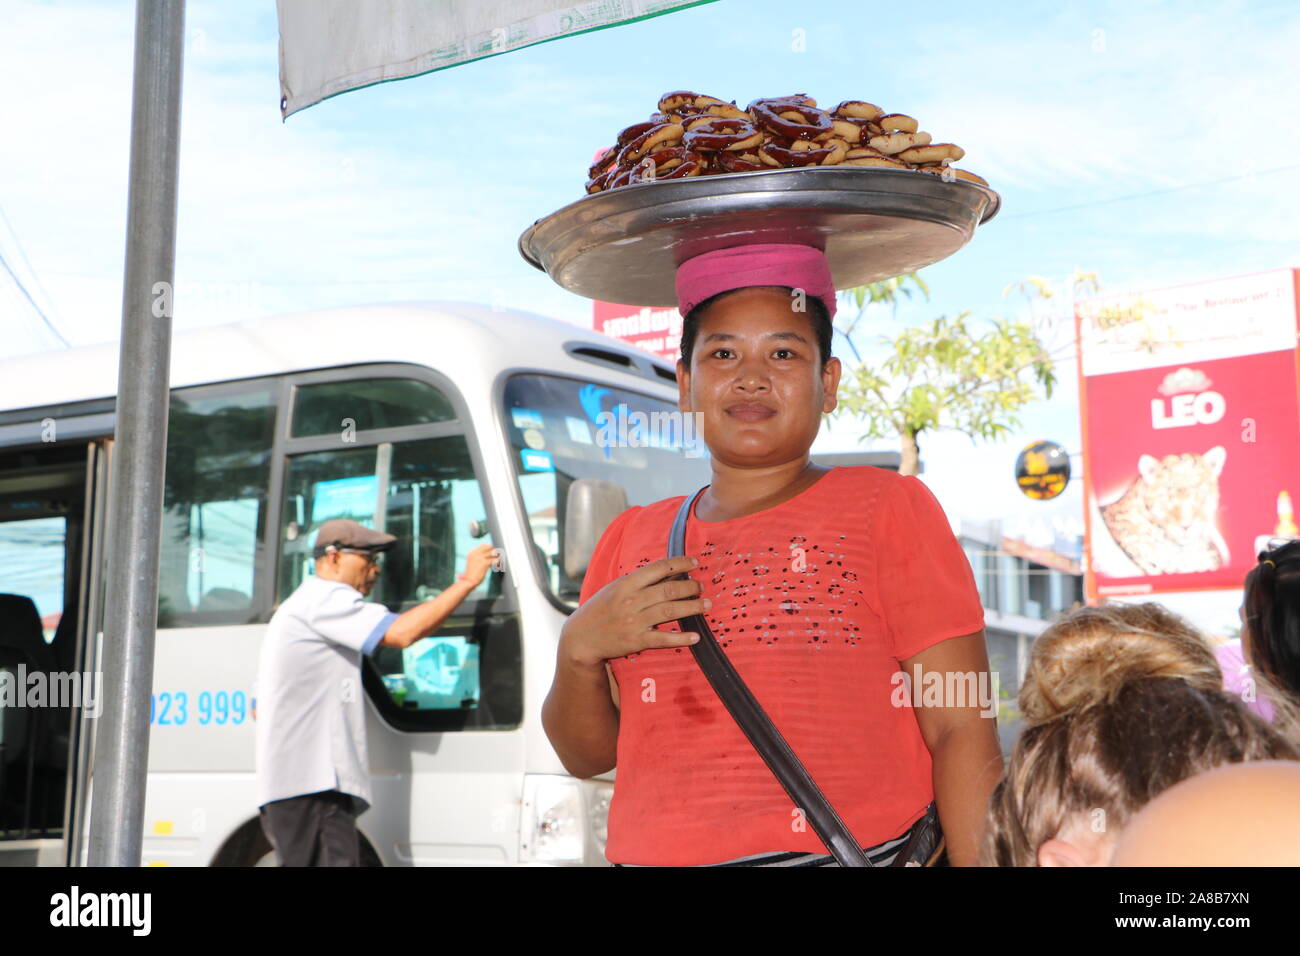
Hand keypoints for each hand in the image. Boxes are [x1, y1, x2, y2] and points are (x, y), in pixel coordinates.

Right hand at [460, 543, 499, 587]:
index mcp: (472, 552)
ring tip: (500, 560)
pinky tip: (498, 565)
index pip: (484, 546)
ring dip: (498, 556)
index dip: (490, 548)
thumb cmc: (472, 573)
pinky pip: (494, 560)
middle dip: (495, 551)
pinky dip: (498, 562)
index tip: (494, 552)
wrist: (468, 581)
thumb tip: (491, 553)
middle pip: (489, 548)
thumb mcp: (473, 562)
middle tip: (499, 556)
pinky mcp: (484, 563)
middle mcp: (475, 553)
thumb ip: (479, 556)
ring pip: (493, 553)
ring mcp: (480, 557)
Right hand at [561, 556, 707, 666]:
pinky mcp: (636, 641)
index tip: (694, 563)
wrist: (580, 638)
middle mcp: (631, 600)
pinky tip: (695, 637)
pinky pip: (663, 639)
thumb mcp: (614, 589)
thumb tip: (666, 573)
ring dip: (692, 607)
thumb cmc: (599, 610)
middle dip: (690, 586)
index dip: (679, 563)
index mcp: (626, 583)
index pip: (658, 568)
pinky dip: (681, 638)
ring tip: (706, 605)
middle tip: (702, 587)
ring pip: (670, 611)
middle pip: (669, 590)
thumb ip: (637, 582)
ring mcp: (634, 621)